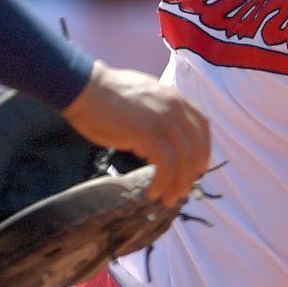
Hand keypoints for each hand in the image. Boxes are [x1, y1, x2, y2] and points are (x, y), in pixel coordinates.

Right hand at [59, 63, 210, 207]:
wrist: (83, 88)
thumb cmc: (105, 97)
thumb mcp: (142, 99)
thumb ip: (158, 113)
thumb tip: (161, 138)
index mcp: (175, 98)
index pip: (203, 126)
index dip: (203, 150)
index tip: (197, 168)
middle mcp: (174, 107)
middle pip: (196, 148)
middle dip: (191, 175)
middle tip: (181, 192)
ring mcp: (162, 120)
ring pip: (184, 160)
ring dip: (178, 184)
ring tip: (168, 199)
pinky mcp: (147, 133)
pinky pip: (166, 165)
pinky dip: (163, 183)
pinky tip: (153, 192)